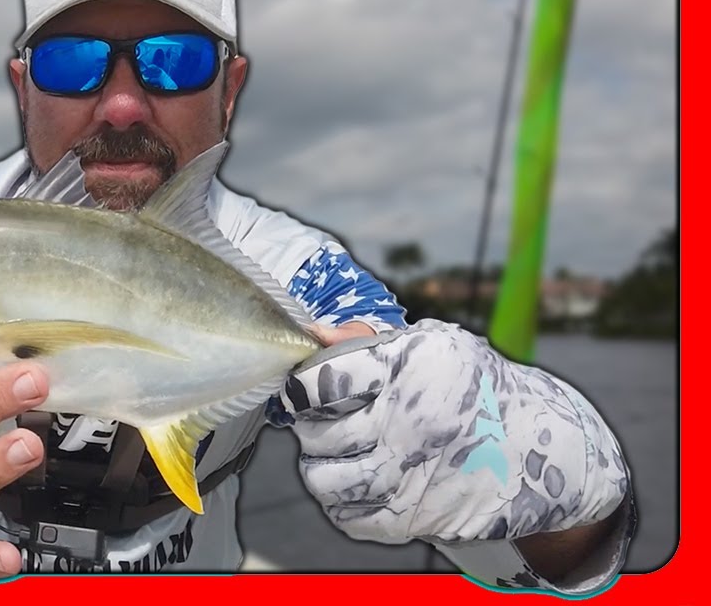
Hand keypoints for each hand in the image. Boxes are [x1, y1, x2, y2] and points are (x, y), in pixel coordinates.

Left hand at [281, 319, 628, 547]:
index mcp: (407, 370)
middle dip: (310, 427)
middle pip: (316, 433)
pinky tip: (360, 483)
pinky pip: (348, 517)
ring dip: (320, 467)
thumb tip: (312, 334)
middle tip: (323, 422)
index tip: (304, 389)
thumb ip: (367, 341)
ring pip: (323, 479)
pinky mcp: (414, 515)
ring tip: (338, 454)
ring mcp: (409, 474)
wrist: (546, 447)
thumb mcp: (431, 346)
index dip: (303, 385)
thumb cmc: (476, 388)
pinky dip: (343, 503)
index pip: (324, 380)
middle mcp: (406, 423)